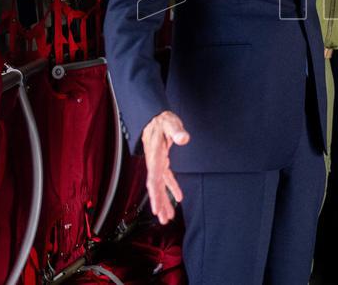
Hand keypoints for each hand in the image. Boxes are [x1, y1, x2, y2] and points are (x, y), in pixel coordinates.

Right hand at [140, 110, 189, 224]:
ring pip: (159, 186)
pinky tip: (178, 198)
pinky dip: (171, 189)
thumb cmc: (162, 120)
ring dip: (163, 201)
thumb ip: (176, 131)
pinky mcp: (162, 162)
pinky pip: (166, 179)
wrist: (154, 117)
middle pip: (155, 187)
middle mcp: (154, 163)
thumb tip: (184, 139)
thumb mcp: (170, 122)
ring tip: (167, 218)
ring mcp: (157, 164)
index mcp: (155, 156)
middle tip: (163, 220)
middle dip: (158, 204)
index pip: (154, 179)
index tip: (155, 209)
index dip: (155, 195)